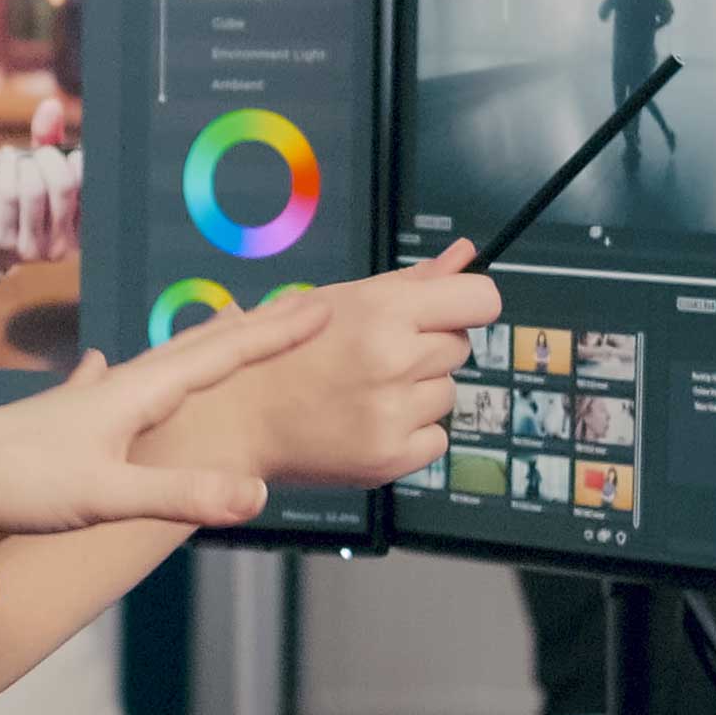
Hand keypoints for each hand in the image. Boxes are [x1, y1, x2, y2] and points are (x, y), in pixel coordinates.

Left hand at [0, 98, 81, 275]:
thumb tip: (51, 105)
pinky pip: (8, 193)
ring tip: (20, 160)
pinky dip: (6, 166)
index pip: (90, 186)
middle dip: (49, 158)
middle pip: (64, 186)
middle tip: (41, 153)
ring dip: (25, 164)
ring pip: (34, 190)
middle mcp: (64, 244)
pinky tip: (6, 158)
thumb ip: (50, 138)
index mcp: (83, 229)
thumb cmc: (23, 200)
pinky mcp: (5, 240)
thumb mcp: (42, 170)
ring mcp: (34, 247)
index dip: (78, 161)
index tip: (66, 153)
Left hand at [0, 296, 328, 555]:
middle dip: (253, 329)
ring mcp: (86, 405)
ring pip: (158, 365)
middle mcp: (115, 388)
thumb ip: (181, 494)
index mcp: (135, 394)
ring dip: (201, 347)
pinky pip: (110, 389)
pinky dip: (124, 375)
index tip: (324, 305)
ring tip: (225, 326)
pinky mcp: (62, 428)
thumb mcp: (107, 497)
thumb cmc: (14, 487)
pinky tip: (99, 364)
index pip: (220, 356)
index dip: (274, 334)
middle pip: (198, 349)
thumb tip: (254, 493)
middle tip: (301, 305)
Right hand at [139, 239, 499, 486]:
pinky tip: (367, 421)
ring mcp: (393, 414)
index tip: (450, 313)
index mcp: (382, 312)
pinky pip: (436, 439)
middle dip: (428, 348)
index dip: (468, 305)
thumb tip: (465, 256)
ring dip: (418, 392)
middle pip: (460, 348)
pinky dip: (410, 432)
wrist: (233, 417)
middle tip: (375, 356)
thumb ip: (410, 280)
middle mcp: (393, 362)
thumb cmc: (279, 351)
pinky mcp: (390, 458)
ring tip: (364, 391)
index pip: (481, 301)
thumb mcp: (338, 299)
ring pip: (448, 394)